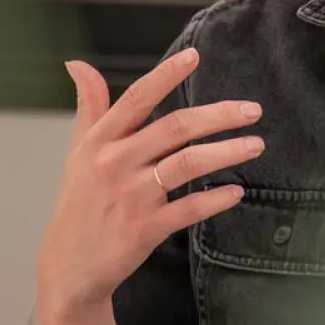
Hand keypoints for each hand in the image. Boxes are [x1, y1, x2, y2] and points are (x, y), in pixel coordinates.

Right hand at [37, 46, 263, 318]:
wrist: (68, 269)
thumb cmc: (79, 203)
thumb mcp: (78, 152)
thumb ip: (89, 107)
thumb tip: (77, 64)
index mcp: (100, 142)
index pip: (135, 99)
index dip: (165, 75)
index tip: (194, 55)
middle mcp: (114, 164)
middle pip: (174, 128)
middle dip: (219, 115)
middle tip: (253, 110)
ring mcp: (130, 197)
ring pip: (187, 164)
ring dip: (227, 152)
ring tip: (256, 145)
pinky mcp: (144, 229)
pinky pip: (189, 208)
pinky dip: (216, 198)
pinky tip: (236, 190)